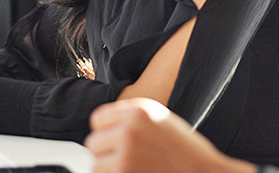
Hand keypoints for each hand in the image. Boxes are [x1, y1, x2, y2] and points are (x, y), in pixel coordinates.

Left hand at [86, 99, 253, 172]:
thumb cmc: (186, 152)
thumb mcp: (160, 120)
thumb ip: (130, 118)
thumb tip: (99, 126)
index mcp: (139, 112)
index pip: (98, 119)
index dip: (107, 132)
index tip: (117, 141)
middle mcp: (130, 131)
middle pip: (93, 144)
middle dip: (107, 154)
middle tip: (129, 160)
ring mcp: (127, 157)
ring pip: (96, 167)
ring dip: (110, 172)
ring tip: (135, 170)